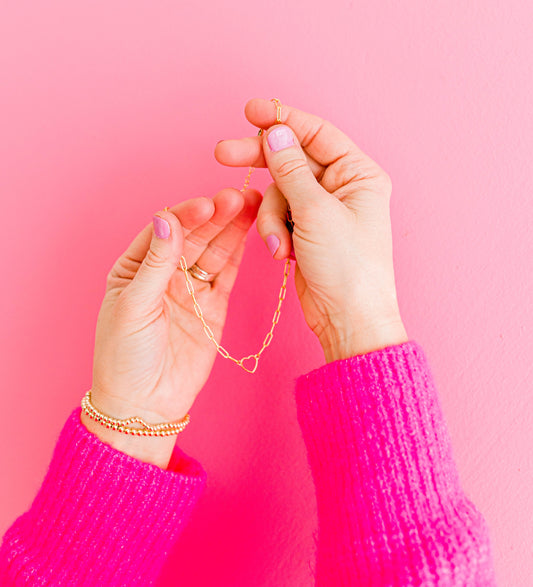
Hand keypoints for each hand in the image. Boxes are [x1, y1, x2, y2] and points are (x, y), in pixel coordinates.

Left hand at [82, 188, 260, 467]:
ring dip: (232, 229)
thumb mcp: (133, 306)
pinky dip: (238, 254)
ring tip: (254, 205)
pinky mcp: (213, 307)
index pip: (164, 231)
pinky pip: (227, 275)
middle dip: (216, 216)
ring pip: (214, 252)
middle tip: (239, 197)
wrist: (146, 404)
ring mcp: (191, 289)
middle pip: (194, 237)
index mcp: (135, 268)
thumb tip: (166, 220)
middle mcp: (164, 273)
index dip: (187, 216)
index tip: (208, 205)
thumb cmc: (125, 357)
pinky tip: (250, 233)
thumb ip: (155, 263)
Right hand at [215, 99, 407, 361]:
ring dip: (271, 218)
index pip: (316, 134)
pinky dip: (274, 232)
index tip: (250, 112)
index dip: (283, 120)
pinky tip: (282, 253)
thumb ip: (292, 170)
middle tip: (223, 153)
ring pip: (279, 193)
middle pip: (292, 159)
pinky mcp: (306, 231)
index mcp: (358, 174)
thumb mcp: (316, 213)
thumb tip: (277, 133)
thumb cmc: (348, 268)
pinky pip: (278, 217)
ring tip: (278, 245)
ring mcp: (322, 210)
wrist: (347, 318)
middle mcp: (342, 187)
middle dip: (261, 163)